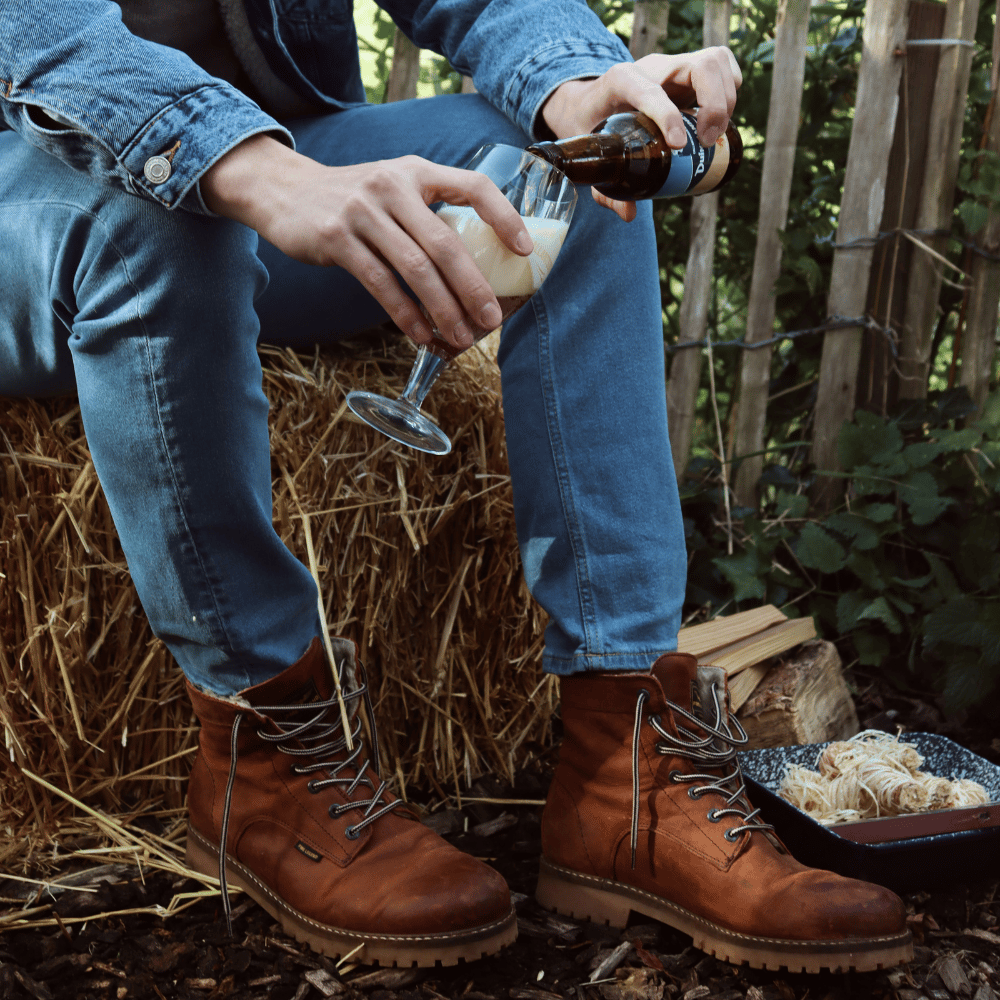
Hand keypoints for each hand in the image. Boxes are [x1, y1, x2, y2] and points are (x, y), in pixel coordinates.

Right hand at [201, 135, 533, 349]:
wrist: (284, 192)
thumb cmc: (352, 200)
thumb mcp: (392, 188)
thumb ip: (427, 213)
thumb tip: (474, 265)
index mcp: (417, 171)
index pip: (474, 186)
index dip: (504, 217)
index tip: (525, 251)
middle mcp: (393, 185)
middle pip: (445, 242)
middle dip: (473, 286)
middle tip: (492, 319)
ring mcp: (363, 211)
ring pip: (415, 268)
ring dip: (442, 309)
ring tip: (461, 337)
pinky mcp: (337, 239)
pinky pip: (381, 284)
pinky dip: (405, 314)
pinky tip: (422, 334)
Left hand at [541, 48, 741, 221]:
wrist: (590, 101)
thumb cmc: (590, 127)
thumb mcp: (594, 156)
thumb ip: (607, 187)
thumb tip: (630, 215)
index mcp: (621, 81)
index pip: (650, 90)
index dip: (666, 116)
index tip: (678, 146)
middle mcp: (653, 67)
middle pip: (701, 66)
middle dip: (714, 107)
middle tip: (706, 143)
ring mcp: (675, 65)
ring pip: (716, 62)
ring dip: (725, 100)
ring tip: (711, 135)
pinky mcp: (691, 69)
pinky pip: (723, 65)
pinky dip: (730, 89)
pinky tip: (719, 116)